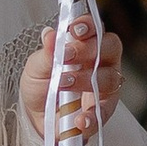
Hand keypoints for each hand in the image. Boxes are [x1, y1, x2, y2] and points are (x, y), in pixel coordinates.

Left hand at [20, 15, 123, 144]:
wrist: (38, 116)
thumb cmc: (41, 84)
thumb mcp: (36, 68)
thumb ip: (47, 53)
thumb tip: (50, 34)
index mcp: (84, 44)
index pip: (94, 28)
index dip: (88, 25)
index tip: (73, 30)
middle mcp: (100, 61)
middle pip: (109, 47)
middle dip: (87, 50)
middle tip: (65, 57)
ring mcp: (105, 86)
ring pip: (110, 78)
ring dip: (85, 80)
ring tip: (62, 85)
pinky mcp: (104, 110)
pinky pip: (105, 112)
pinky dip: (92, 117)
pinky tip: (79, 120)